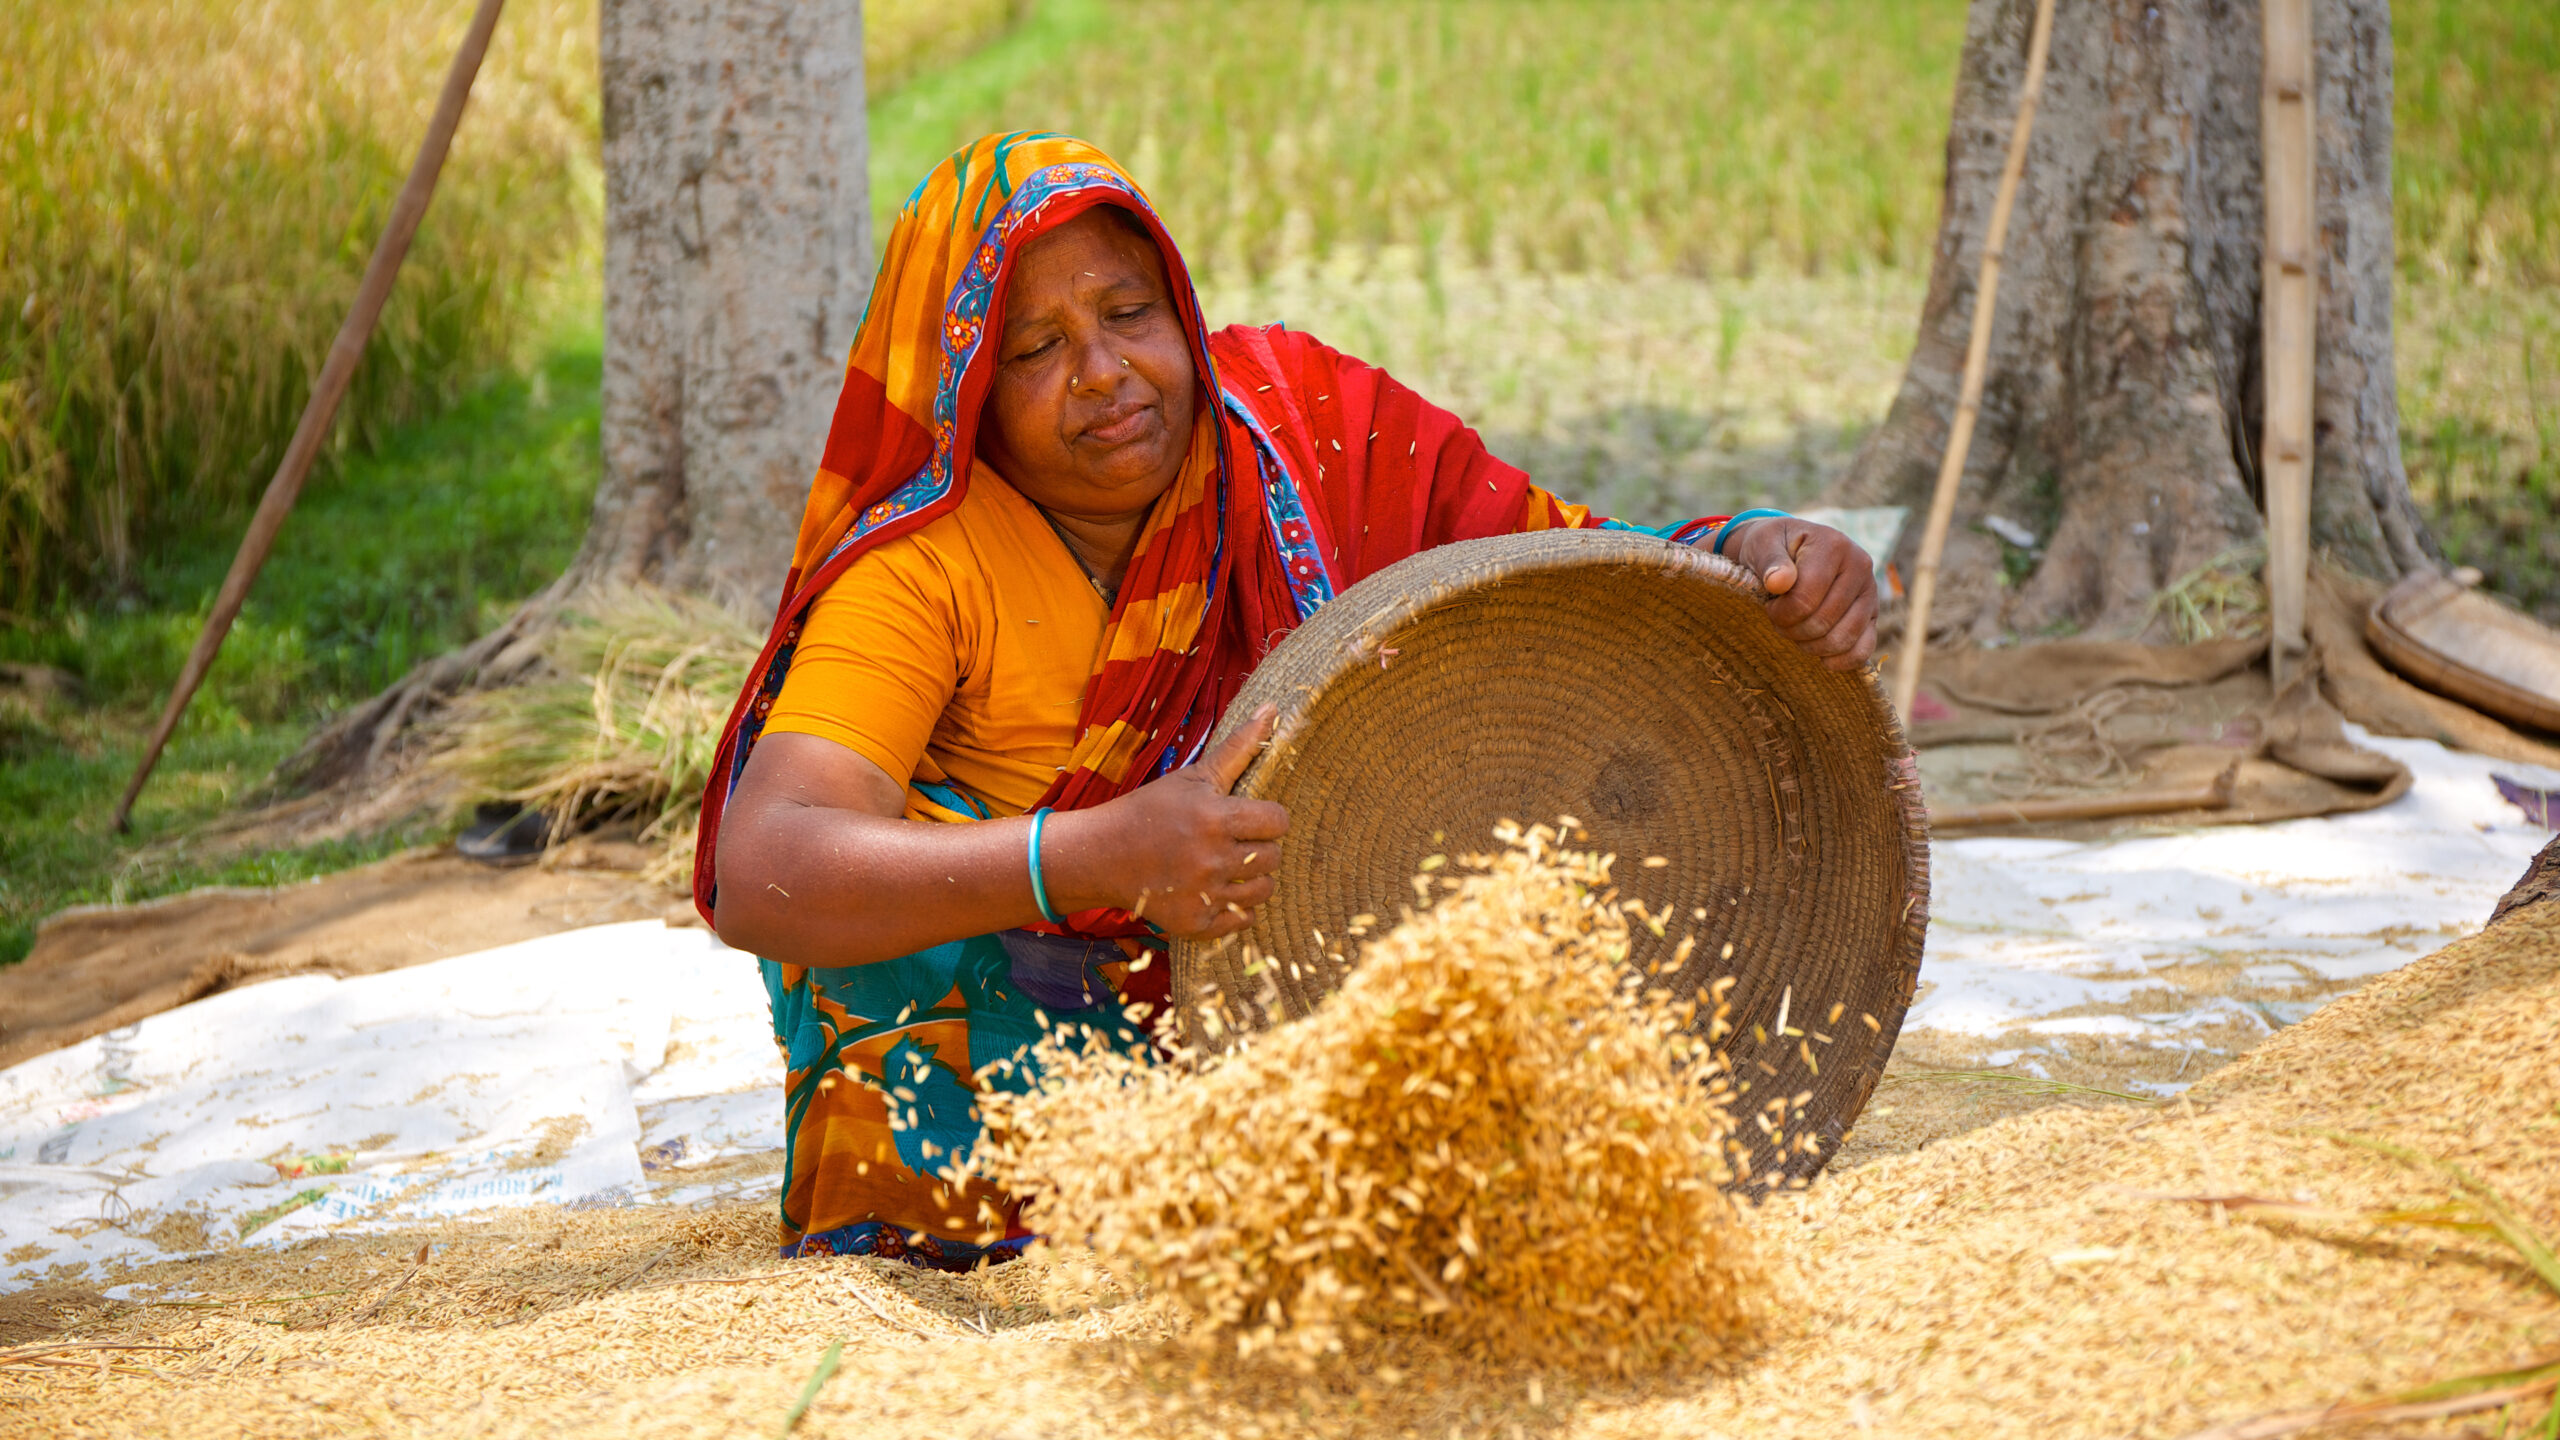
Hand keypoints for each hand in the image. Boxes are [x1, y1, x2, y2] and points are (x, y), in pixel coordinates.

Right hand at [1045, 704, 1289, 937]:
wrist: (1101, 855)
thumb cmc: (1150, 810)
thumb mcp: (1193, 776)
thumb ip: (1239, 747)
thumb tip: (1273, 709)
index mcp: (1216, 818)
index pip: (1278, 822)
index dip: (1268, 819)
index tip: (1249, 818)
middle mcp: (1213, 859)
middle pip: (1273, 858)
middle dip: (1260, 848)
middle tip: (1233, 842)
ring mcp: (1204, 895)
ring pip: (1262, 891)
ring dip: (1251, 879)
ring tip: (1227, 866)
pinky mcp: (1195, 924)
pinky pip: (1242, 921)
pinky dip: (1235, 909)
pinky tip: (1215, 891)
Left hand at [1725, 517, 1879, 670]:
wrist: (1790, 546)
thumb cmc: (1775, 545)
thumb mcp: (1763, 544)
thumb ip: (1769, 561)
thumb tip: (1778, 582)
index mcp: (1834, 546)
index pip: (1806, 598)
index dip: (1781, 613)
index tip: (1769, 605)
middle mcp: (1860, 566)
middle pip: (1823, 621)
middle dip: (1792, 629)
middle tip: (1779, 619)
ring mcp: (1870, 592)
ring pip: (1842, 638)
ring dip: (1810, 645)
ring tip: (1795, 630)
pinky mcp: (1872, 614)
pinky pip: (1864, 649)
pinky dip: (1840, 660)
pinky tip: (1820, 658)